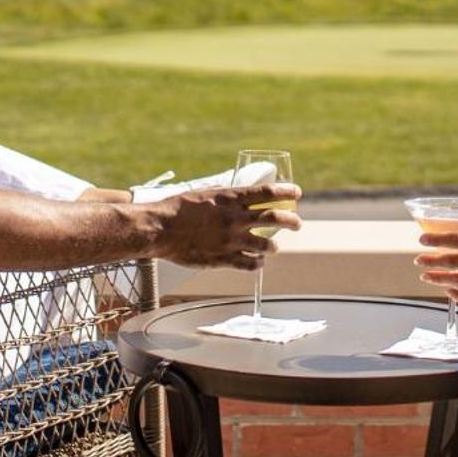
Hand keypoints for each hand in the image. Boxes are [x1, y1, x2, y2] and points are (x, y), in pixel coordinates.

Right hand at [150, 183, 302, 268]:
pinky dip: (258, 263)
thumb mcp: (206, 193)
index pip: (268, 193)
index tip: (297, 193)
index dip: (287, 192)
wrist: (160, 228)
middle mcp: (235, 218)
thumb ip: (225, 195)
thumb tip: (237, 194)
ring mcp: (230, 240)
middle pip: (275, 219)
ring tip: (274, 247)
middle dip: (292, 221)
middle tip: (297, 223)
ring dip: (274, 246)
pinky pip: (249, 264)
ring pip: (266, 245)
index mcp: (231, 198)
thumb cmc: (179, 208)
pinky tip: (258, 262)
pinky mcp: (223, 258)